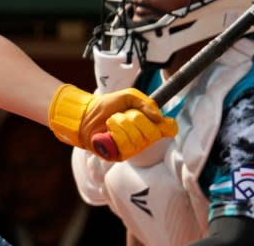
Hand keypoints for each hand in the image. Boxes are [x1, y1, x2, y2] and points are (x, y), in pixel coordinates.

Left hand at [48, 84, 177, 160]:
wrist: (85, 113)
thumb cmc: (107, 105)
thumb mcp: (128, 97)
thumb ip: (145, 103)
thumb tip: (160, 118)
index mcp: (148, 125)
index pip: (168, 130)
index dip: (166, 125)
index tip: (157, 119)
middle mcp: (143, 139)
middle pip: (153, 133)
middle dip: (137, 119)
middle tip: (125, 114)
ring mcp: (132, 148)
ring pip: (138, 139)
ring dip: (123, 124)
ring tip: (113, 120)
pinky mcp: (119, 155)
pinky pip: (126, 146)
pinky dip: (117, 133)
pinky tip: (109, 130)